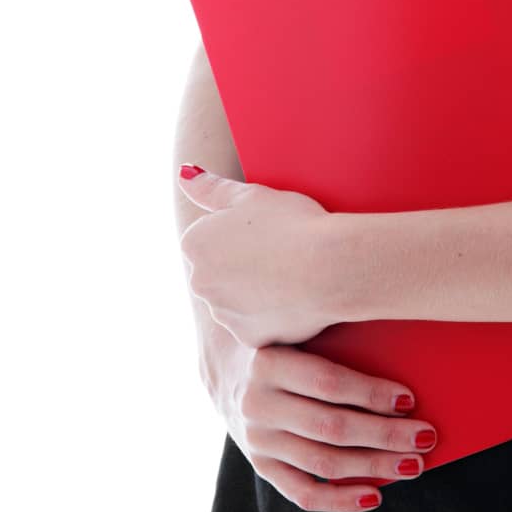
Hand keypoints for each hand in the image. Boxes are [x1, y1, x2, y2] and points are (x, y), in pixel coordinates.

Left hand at [177, 166, 340, 346]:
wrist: (328, 267)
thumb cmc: (291, 223)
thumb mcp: (251, 193)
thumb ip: (211, 188)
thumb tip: (184, 174)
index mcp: (195, 244)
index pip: (210, 237)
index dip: (240, 231)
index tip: (265, 229)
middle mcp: (199, 282)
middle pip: (219, 270)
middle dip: (241, 263)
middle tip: (280, 249)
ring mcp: (223, 313)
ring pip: (237, 299)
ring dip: (255, 290)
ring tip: (292, 273)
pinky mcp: (249, 337)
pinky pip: (258, 323)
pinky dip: (272, 313)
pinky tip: (296, 297)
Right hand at [217, 342, 438, 511]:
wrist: (231, 369)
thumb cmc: (287, 343)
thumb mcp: (300, 332)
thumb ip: (338, 345)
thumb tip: (400, 377)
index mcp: (269, 361)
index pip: (328, 382)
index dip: (370, 393)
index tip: (409, 400)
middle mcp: (258, 403)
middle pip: (331, 426)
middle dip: (384, 435)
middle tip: (424, 437)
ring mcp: (257, 440)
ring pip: (323, 462)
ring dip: (373, 466)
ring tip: (412, 464)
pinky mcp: (261, 467)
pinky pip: (303, 493)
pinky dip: (340, 500)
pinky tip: (374, 495)